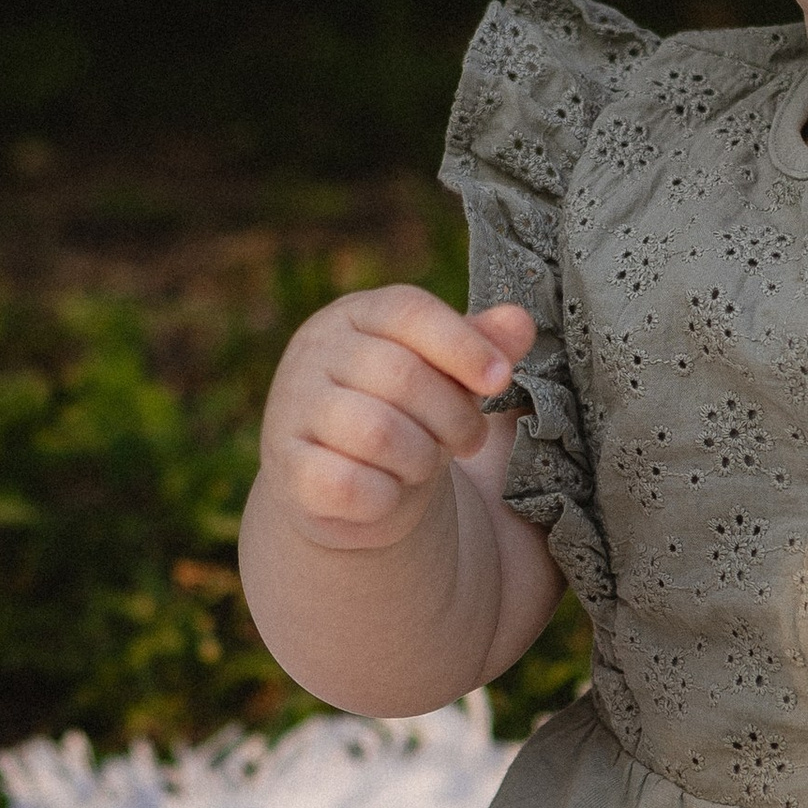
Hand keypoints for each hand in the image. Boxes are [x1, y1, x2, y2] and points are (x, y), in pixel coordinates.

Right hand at [257, 289, 536, 552]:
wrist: (342, 485)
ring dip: (421, 458)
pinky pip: (347, 484)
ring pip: (376, 431)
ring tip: (426, 465)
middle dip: (453, 415)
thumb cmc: (404, 413)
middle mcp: (315, 352)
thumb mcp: (444, 375)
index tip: (501, 379)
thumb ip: (480, 346)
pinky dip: (384, 496)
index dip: (463, 345)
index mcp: (355, 315)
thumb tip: (520, 322)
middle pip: (401, 374)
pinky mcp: (287, 468)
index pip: (409, 311)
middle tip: (469, 439)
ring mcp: (292, 408)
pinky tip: (389, 493)